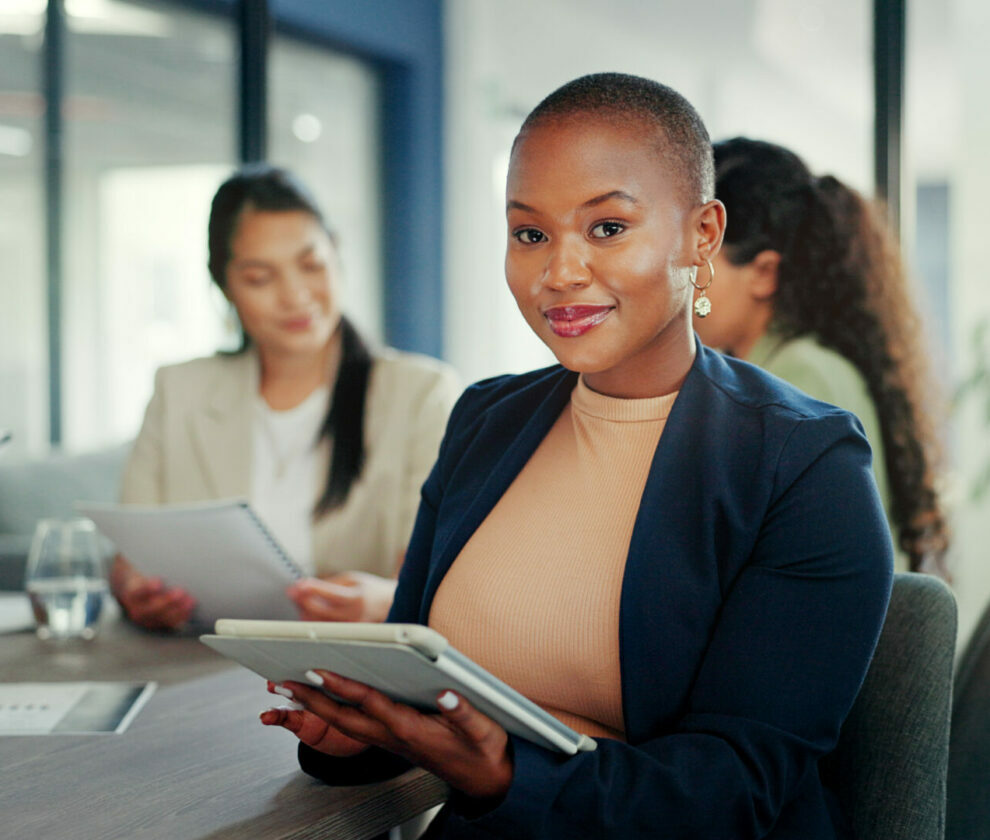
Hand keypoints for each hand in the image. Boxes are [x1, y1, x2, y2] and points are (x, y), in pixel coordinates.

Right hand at [110, 555, 195, 629]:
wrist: (131, 579)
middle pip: (147, 609)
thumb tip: (160, 532)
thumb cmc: (141, 564)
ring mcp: (145, 615)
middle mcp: (134, 605)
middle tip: (180, 592)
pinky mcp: (157, 619)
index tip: (157, 582)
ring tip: (189, 600)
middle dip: (165, 602)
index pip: (134, 591)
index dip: (145, 588)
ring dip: (175, 611)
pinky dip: (180, 616)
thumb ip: (148, 550)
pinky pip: (168, 622)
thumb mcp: (138, 555)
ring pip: (159, 618)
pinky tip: (189, 607)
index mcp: (128, 587)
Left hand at [261, 670, 512, 800]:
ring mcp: (390, 739)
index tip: (321, 669)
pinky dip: (332, 709)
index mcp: (411, 730)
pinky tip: (324, 698)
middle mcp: (394, 736)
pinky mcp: (393, 738)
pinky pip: (354, 724)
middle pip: (343, 717)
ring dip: (315, 705)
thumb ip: (464, 712)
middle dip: (311, 698)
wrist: (485, 781)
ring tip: (290, 687)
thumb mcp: (483, 732)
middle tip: (283, 681)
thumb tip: (447, 691)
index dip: (344, 686)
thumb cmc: (483, 753)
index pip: (370, 703)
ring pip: (344, 722)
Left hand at [286, 572, 396, 621]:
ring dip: (304, 611)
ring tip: (302, 600)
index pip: (330, 594)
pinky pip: (322, 631)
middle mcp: (353, 616)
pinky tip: (310, 613)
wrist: (388, 606)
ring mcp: (349, 630)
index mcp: (357, 598)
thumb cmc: (369, 590)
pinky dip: (312, 621)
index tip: (297, 586)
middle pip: (319, 612)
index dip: (311, 589)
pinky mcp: (345, 638)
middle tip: (294, 592)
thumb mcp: (351, 579)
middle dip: (302, 601)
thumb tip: (303, 586)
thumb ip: (327, 583)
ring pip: (317, 624)